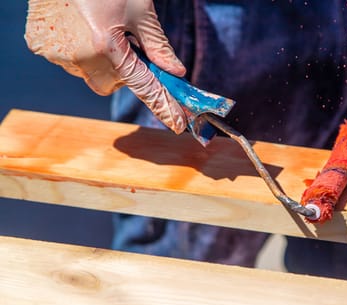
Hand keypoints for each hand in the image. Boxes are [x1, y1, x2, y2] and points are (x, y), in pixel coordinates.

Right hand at [25, 0, 186, 132]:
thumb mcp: (140, 10)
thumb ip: (157, 45)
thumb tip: (176, 71)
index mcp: (107, 45)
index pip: (143, 86)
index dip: (164, 105)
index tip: (179, 124)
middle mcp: (79, 54)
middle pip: (113, 84)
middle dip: (124, 71)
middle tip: (125, 43)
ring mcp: (56, 51)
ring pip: (90, 74)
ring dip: (100, 60)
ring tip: (98, 27)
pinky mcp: (39, 44)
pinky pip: (69, 60)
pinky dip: (78, 50)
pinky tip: (78, 27)